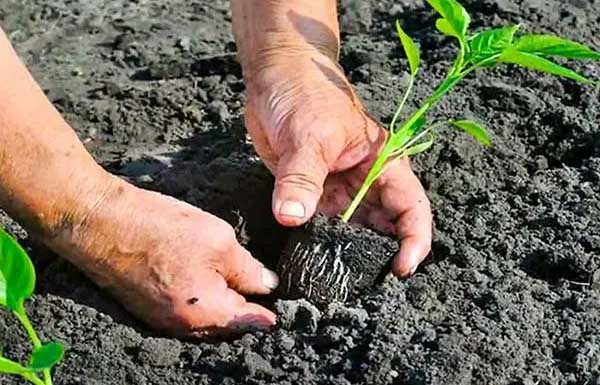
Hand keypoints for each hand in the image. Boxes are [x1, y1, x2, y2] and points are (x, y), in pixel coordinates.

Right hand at [47, 176, 278, 335]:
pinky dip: (199, 301)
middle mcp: (182, 325)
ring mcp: (160, 318)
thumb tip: (267, 284)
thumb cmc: (160, 228)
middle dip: (244, 310)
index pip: (247, 321)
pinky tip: (205, 281)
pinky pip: (183, 310)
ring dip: (221, 305)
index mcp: (205, 312)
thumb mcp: (218, 241)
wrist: (99, 222)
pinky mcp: (146, 306)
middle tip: (261, 294)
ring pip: (204, 318)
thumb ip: (248, 269)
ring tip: (236, 286)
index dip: (266, 314)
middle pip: (225, 324)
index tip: (278, 313)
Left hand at [244, 52, 431, 275]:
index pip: (412, 208)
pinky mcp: (312, 193)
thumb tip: (291, 217)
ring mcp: (339, 189)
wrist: (276, 75)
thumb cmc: (305, 92)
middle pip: (385, 227)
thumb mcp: (308, 135)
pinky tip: (312, 260)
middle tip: (363, 282)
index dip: (414, 241)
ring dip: (347, 253)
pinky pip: (321, 225)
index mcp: (384, 162)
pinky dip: (319, 242)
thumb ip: (301, 178)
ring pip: (353, 231)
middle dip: (380, 255)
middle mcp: (366, 181)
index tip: (400, 269)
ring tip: (338, 278)